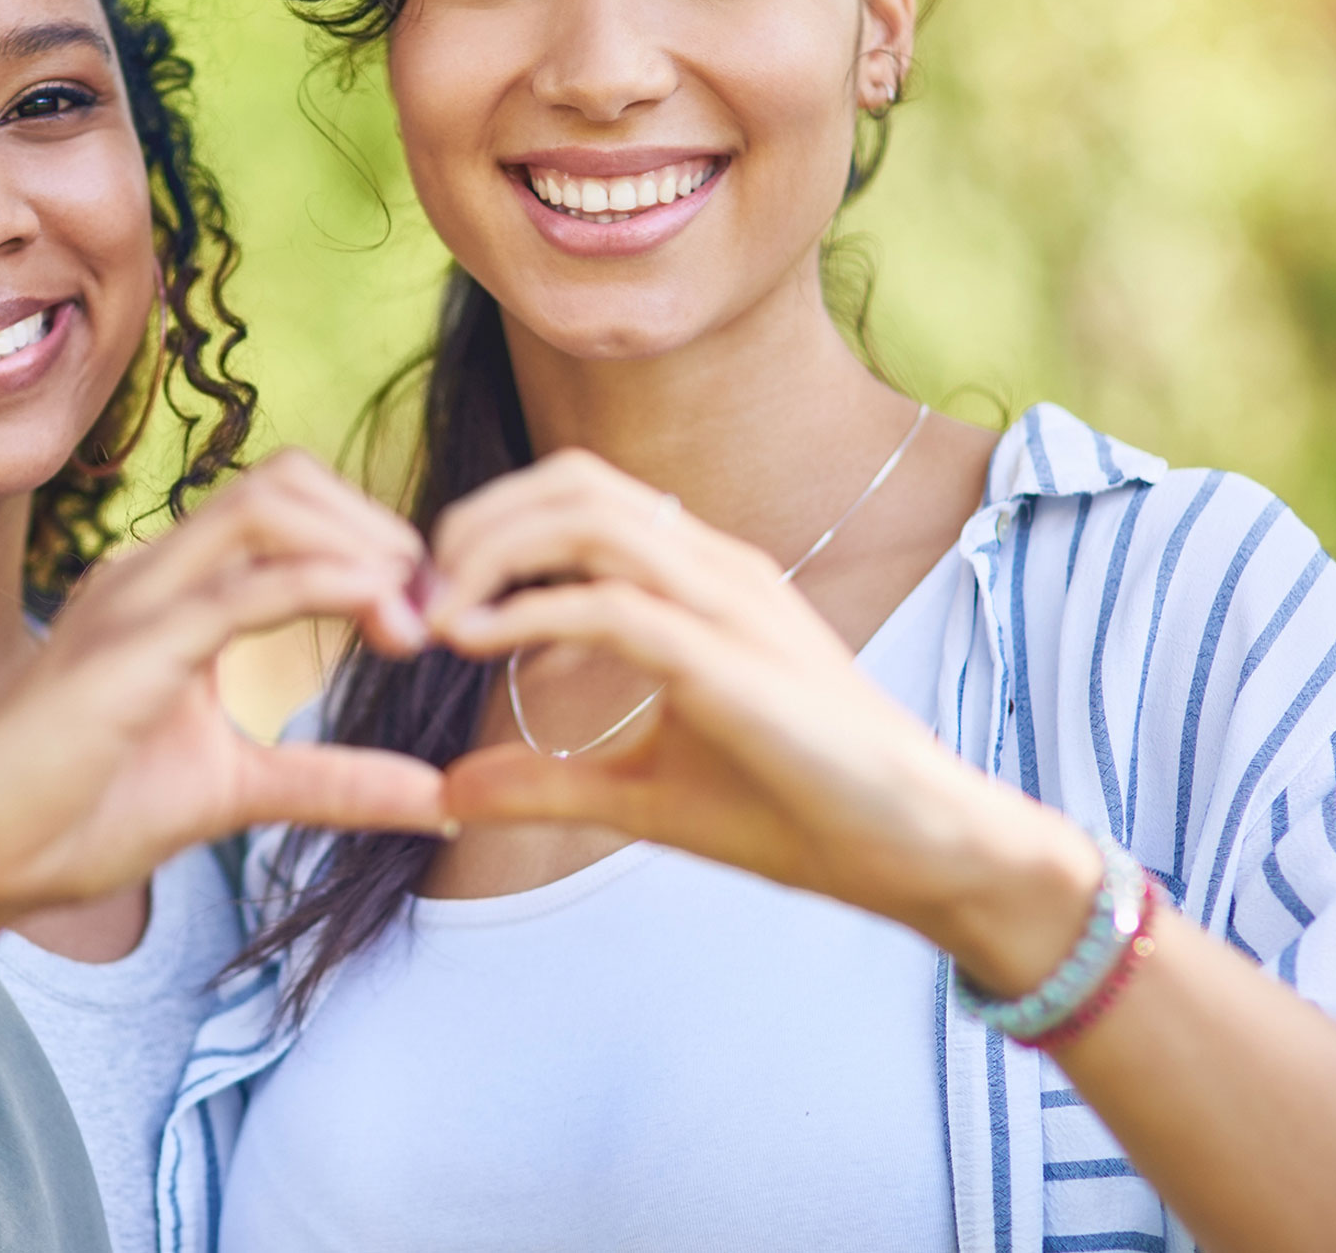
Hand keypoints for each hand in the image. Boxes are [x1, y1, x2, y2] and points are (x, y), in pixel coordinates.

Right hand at [0, 450, 449, 939]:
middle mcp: (149, 574)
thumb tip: (435, 794)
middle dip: (376, 528)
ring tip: (410, 626)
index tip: (425, 622)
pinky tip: (379, 618)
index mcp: (169, 591)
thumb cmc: (71, 819)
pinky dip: (323, 587)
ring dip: (360, 547)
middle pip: (286, 481)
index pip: (286, 508)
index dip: (370, 542)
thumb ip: (329, 783)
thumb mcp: (232, 795)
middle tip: (430, 617)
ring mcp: (132, 601)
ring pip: (267, 506)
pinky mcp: (125, 652)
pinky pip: (238, 590)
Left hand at [420, 449, 1094, 991]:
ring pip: (588, 515)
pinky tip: (471, 643)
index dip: (490, 526)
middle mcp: (717, 566)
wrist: (922, 853)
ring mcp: (732, 602)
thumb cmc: (804, 813)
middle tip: (412, 593)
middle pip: (572, 482)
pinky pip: (613, 603)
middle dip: (475, 521)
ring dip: (492, 551)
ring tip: (433, 613)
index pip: (579, 496)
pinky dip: (528, 612)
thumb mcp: (645, 797)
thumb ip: (548, 782)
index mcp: (703, 578)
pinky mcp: (734, 660)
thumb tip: (450, 792)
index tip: (428, 596)